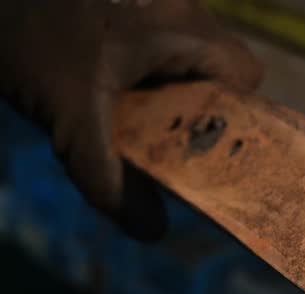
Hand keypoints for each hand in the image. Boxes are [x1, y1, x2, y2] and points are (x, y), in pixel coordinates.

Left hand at [0, 0, 263, 240]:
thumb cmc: (33, 44)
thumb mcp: (72, 120)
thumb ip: (110, 177)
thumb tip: (154, 232)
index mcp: (181, 26)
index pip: (244, 74)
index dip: (230, 112)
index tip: (197, 138)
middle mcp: (180, 5)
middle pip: (220, 64)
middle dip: (197, 101)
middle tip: (160, 128)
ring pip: (192, 51)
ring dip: (171, 84)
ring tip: (131, 106)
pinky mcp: (136, 0)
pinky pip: (163, 39)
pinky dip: (148, 66)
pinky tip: (112, 79)